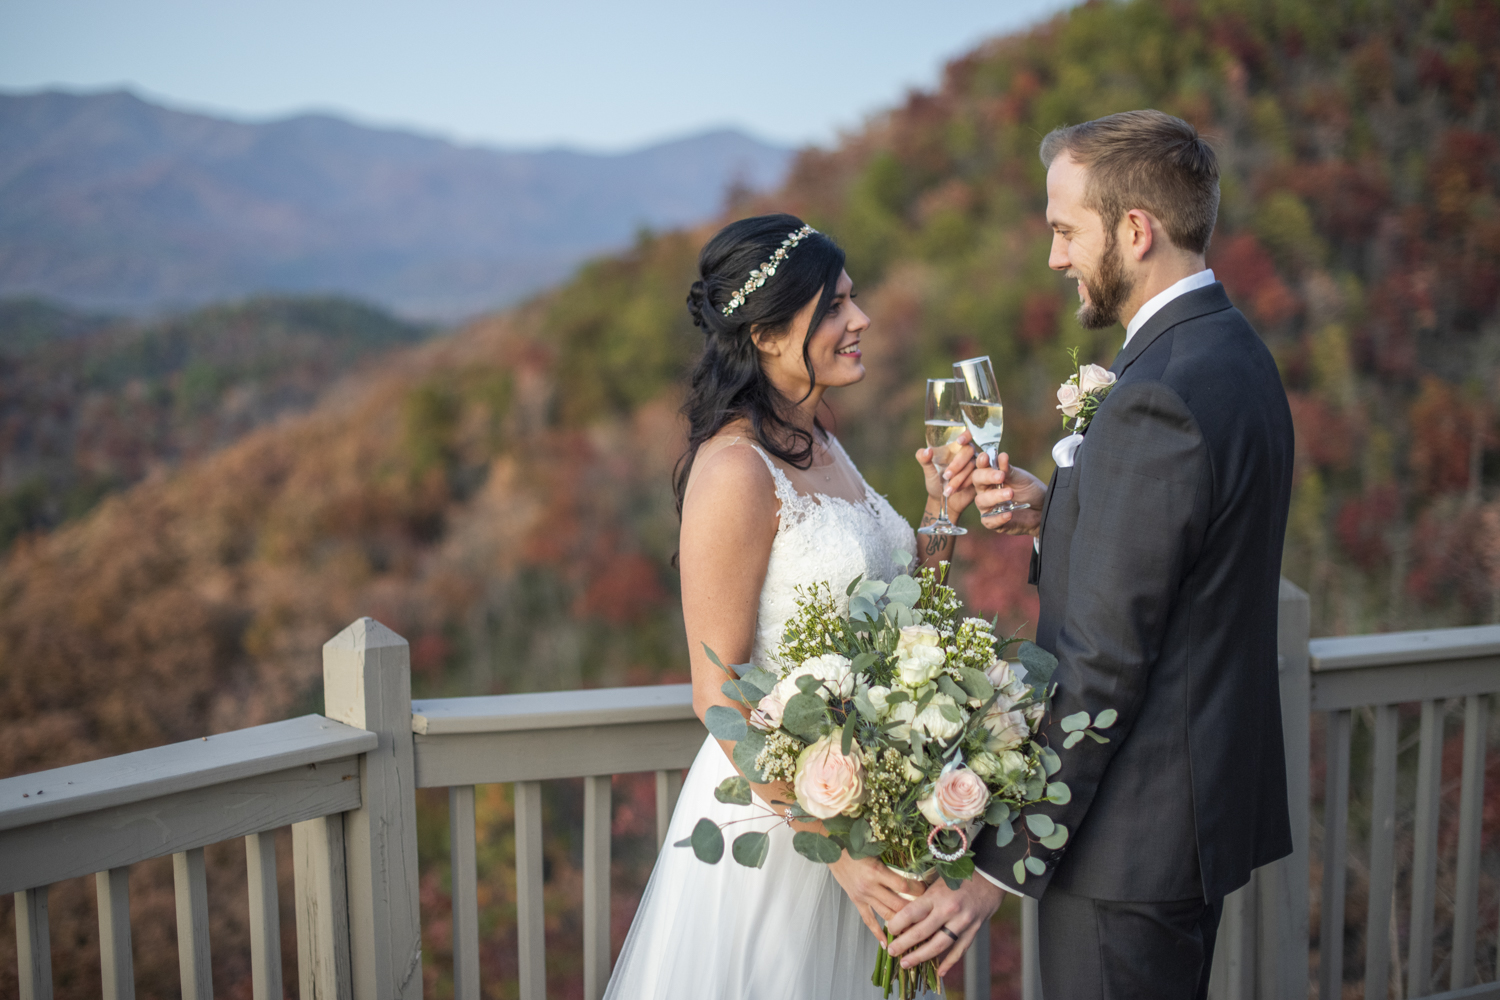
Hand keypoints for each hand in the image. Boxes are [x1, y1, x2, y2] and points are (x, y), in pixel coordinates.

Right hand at [827, 852, 926, 943]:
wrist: (833, 850)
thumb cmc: (857, 846)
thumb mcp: (876, 850)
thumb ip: (892, 862)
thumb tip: (912, 870)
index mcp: (877, 871)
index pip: (903, 885)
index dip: (917, 890)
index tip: (927, 890)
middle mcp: (870, 887)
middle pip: (897, 903)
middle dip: (913, 909)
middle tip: (926, 912)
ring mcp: (863, 896)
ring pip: (885, 914)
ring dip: (900, 922)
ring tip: (914, 929)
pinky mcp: (856, 901)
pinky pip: (868, 920)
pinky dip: (877, 933)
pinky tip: (886, 943)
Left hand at [885, 875, 1004, 976]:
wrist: (990, 877)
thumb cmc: (959, 877)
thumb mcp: (937, 881)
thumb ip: (924, 898)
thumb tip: (903, 915)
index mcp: (936, 895)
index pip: (911, 913)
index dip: (897, 924)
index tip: (889, 930)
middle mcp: (948, 910)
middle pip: (921, 933)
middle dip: (903, 944)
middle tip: (892, 952)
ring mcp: (962, 922)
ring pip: (939, 945)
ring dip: (921, 956)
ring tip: (907, 963)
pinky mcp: (973, 930)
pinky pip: (960, 949)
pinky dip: (949, 962)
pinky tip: (939, 971)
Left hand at [916, 430, 975, 516]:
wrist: (943, 501)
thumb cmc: (935, 483)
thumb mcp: (928, 472)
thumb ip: (924, 460)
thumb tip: (927, 450)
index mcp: (954, 449)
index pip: (966, 435)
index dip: (966, 435)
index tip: (959, 441)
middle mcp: (966, 455)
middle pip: (969, 451)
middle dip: (957, 464)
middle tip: (945, 476)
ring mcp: (974, 466)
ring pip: (972, 466)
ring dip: (958, 478)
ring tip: (947, 490)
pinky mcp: (979, 477)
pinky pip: (977, 477)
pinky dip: (965, 484)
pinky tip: (955, 490)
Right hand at [974, 451, 1044, 535]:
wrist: (1042, 509)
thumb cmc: (1029, 491)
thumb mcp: (1021, 478)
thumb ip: (1009, 470)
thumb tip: (1002, 456)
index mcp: (990, 477)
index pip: (981, 468)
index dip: (981, 462)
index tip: (986, 457)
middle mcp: (986, 491)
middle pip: (977, 482)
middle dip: (987, 477)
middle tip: (1001, 476)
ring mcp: (988, 507)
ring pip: (981, 501)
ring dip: (995, 496)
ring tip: (1010, 494)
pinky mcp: (993, 522)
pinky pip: (989, 521)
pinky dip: (998, 517)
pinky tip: (1009, 513)